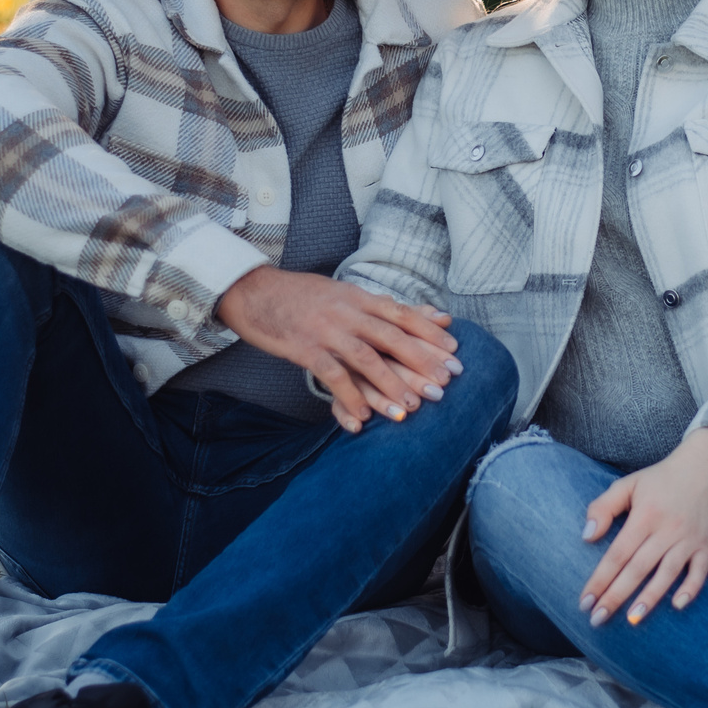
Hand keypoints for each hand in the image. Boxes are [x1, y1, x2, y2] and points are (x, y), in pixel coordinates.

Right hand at [215, 267, 461, 431]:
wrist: (252, 291)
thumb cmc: (300, 295)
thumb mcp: (345, 293)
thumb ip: (385, 306)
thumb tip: (434, 313)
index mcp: (358, 296)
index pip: (402, 313)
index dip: (429, 333)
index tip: (454, 352)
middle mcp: (346, 311)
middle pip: (391, 336)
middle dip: (420, 361)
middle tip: (444, 384)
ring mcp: (325, 329)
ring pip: (365, 358)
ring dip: (389, 385)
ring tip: (409, 409)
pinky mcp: (303, 348)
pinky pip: (332, 375)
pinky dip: (349, 397)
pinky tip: (363, 416)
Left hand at [579, 428, 707, 626]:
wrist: (704, 469)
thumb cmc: (659, 480)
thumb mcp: (627, 484)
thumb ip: (603, 507)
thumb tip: (587, 536)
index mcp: (645, 515)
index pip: (617, 554)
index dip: (600, 579)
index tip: (585, 601)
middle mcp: (668, 529)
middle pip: (638, 569)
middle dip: (616, 596)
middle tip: (597, 619)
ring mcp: (689, 539)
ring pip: (667, 574)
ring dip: (650, 599)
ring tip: (631, 621)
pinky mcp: (707, 546)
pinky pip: (700, 572)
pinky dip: (690, 590)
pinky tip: (676, 606)